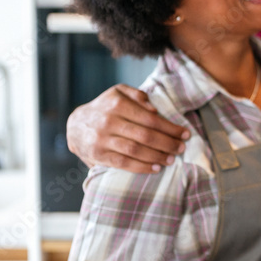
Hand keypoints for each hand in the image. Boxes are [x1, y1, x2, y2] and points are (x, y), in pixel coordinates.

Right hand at [66, 84, 188, 172]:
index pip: (150, 119)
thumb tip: (154, 109)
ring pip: (135, 150)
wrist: (76, 124)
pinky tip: (156, 168)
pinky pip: (123, 163)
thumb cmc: (105, 107)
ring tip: (171, 159)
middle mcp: (109, 121)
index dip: (170, 128)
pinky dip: (141, 167)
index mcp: (117, 104)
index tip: (185, 133)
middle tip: (181, 148)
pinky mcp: (98, 155)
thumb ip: (137, 95)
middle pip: (145, 135)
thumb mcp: (118, 92)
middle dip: (168, 143)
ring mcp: (102, 140)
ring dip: (157, 156)